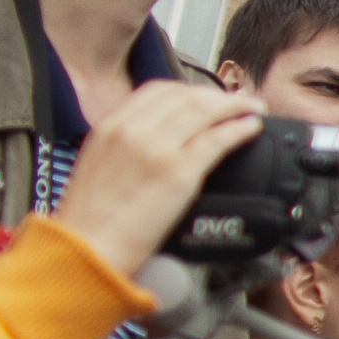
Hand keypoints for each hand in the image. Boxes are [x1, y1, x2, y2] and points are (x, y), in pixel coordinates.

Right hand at [45, 83, 263, 283]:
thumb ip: (126, 145)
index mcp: (109, 127)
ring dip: (235, 107)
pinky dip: (239, 130)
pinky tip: (250, 129)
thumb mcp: (99, 165)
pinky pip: (216, 140)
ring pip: (204, 111)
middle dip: (219, 96)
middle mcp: (131, 131)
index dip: (191, 90)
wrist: (86, 248)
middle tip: (240, 102)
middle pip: (185, 97)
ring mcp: (155, 149)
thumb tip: (159, 139)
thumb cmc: (91, 218)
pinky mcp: (177, 173)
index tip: (209, 96)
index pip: (157, 91)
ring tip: (252, 110)